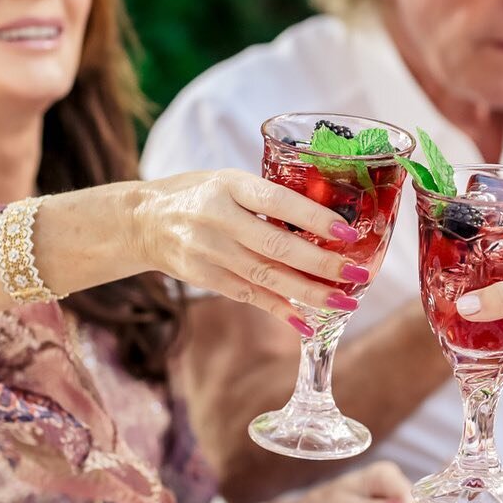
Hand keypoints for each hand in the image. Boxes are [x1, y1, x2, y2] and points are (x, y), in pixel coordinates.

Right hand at [128, 170, 365, 330]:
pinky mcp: (205, 277)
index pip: (277, 201)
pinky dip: (279, 309)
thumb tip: (329, 221)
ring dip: (309, 293)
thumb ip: (269, 198)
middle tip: (357, 273)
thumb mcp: (230, 181)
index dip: (313, 218)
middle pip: (275, 245)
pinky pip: (248, 296)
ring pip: (265, 276)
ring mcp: (208, 251)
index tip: (348, 232)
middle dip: (321, 263)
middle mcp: (217, 218)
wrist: (145, 221)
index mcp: (229, 185)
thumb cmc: (201, 196)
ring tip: (344, 301)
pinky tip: (306, 321)